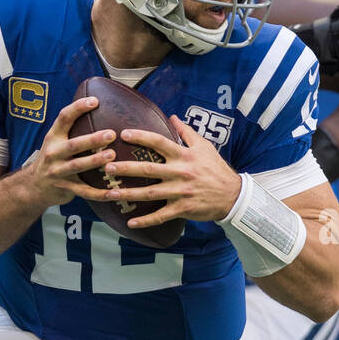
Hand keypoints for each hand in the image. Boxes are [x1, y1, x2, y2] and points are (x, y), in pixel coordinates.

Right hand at [15, 95, 117, 211]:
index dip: (78, 108)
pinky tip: (114, 193)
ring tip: (112, 155)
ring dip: (94, 161)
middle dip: (92, 140)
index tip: (95, 101)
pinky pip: (85, 192)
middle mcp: (53, 154)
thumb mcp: (56, 141)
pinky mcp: (65, 189)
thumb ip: (71, 127)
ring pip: (77, 167)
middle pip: (73, 145)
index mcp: (53, 138)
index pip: (63, 118)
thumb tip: (97, 104)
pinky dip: (100, 194)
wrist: (33, 186)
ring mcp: (58, 172)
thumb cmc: (53, 158)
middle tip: (111, 133)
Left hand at [103, 115, 242, 228]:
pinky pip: (160, 216)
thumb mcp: (204, 146)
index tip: (123, 134)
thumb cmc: (216, 168)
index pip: (159, 142)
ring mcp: (180, 192)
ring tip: (109, 194)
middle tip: (106, 166)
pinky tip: (130, 222)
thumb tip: (172, 117)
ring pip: (149, 193)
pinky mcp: (182, 209)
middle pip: (148, 169)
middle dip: (126, 168)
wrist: (232, 195)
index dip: (141, 137)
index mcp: (184, 155)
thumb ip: (187, 132)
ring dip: (128, 194)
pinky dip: (145, 220)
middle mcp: (180, 172)